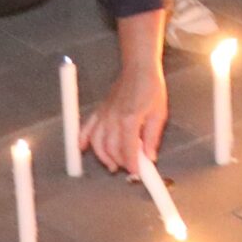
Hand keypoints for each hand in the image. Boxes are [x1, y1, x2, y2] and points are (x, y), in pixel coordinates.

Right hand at [82, 57, 168, 175]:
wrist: (139, 68)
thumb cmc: (150, 87)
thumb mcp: (159, 113)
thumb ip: (152, 137)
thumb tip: (150, 157)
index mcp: (130, 119)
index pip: (128, 150)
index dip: (132, 165)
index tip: (137, 174)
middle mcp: (114, 118)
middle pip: (111, 149)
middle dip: (120, 163)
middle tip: (130, 168)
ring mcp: (104, 114)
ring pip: (97, 143)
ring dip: (104, 157)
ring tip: (113, 164)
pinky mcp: (99, 110)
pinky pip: (86, 128)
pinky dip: (82, 140)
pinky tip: (82, 149)